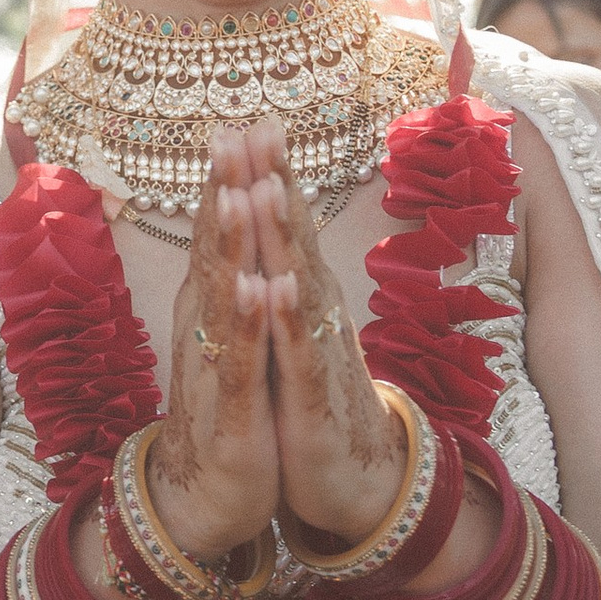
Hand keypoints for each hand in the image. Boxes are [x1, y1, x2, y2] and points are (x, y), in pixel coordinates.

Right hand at [143, 138, 281, 563]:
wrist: (201, 497)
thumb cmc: (222, 412)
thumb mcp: (226, 340)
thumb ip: (224, 282)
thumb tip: (228, 227)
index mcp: (210, 308)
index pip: (219, 232)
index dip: (229, 179)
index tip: (242, 122)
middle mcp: (206, 327)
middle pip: (215, 247)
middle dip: (226, 190)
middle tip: (231, 132)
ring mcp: (218, 365)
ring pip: (224, 293)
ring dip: (233, 242)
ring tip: (243, 192)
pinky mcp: (235, 409)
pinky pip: (243, 358)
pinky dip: (251, 321)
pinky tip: (258, 287)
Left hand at [232, 123, 406, 541]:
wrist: (352, 478)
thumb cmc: (315, 399)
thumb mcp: (294, 334)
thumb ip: (288, 280)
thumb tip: (276, 231)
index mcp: (302, 297)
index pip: (282, 226)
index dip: (267, 175)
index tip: (248, 121)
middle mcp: (314, 313)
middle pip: (293, 237)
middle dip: (274, 182)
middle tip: (259, 126)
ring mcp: (314, 352)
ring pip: (296, 283)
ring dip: (280, 237)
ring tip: (262, 188)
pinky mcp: (310, 398)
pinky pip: (296, 352)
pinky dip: (284, 319)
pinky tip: (274, 286)